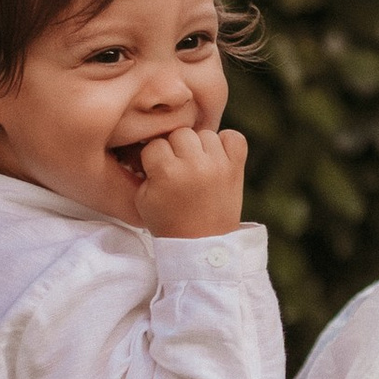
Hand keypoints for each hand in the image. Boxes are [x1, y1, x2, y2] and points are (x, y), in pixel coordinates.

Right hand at [126, 123, 248, 238]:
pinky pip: (233, 137)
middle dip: (176, 150)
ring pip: (205, 134)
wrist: (201, 244)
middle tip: (178, 169)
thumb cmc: (168, 220)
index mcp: (168, 173)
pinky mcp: (236, 168)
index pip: (155, 144)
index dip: (154, 158)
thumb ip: (143, 167)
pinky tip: (216, 159)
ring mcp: (218, 165)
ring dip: (199, 148)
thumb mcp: (143, 198)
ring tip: (197, 168)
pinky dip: (226, 144)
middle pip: (180, 134)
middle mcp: (194, 165)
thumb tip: (147, 143)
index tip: (158, 172)